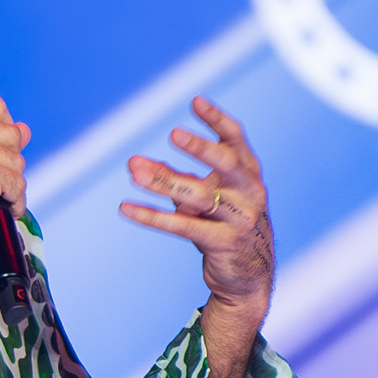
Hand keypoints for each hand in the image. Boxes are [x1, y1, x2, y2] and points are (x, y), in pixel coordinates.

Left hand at [122, 98, 273, 310]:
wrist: (248, 277)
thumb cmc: (223, 226)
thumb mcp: (203, 197)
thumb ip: (173, 177)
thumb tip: (133, 163)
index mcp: (249, 174)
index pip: (237, 139)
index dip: (217, 119)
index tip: (195, 100)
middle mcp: (250, 192)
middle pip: (227, 164)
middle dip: (200, 148)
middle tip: (173, 133)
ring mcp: (240, 218)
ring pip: (200, 196)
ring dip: (166, 181)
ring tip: (135, 171)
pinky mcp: (225, 243)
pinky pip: (184, 226)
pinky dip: (153, 217)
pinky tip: (127, 209)